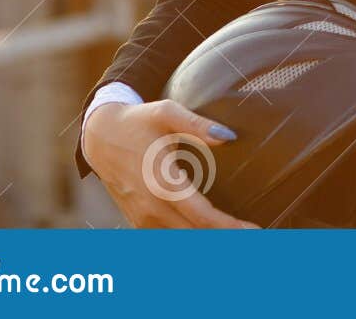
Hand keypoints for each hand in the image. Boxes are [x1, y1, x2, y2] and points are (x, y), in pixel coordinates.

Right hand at [83, 99, 258, 228]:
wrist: (99, 136)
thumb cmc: (137, 121)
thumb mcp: (167, 113)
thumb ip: (198, 124)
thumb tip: (229, 135)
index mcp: (163, 184)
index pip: (203, 216)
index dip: (230, 227)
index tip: (255, 231)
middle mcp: (151, 208)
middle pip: (195, 235)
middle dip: (225, 238)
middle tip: (255, 238)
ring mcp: (142, 219)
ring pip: (181, 241)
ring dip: (208, 242)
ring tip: (237, 238)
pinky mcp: (138, 221)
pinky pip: (167, 239)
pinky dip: (189, 240)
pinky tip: (208, 237)